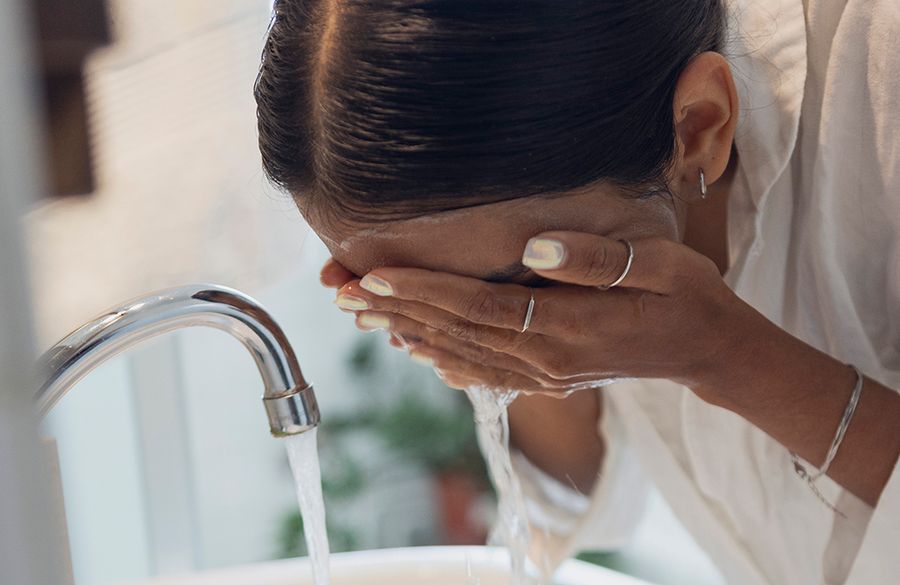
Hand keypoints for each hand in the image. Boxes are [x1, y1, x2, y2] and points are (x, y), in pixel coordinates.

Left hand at [325, 233, 761, 398]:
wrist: (704, 346)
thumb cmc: (683, 295)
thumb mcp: (655, 264)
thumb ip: (593, 258)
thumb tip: (534, 247)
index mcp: (565, 328)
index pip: (477, 307)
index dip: (423, 291)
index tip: (373, 276)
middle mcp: (545, 358)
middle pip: (455, 332)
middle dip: (395, 310)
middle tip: (340, 293)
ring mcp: (543, 372)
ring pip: (460, 353)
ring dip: (407, 332)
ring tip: (361, 315)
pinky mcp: (546, 376)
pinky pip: (483, 373)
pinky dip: (443, 361)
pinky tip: (417, 350)